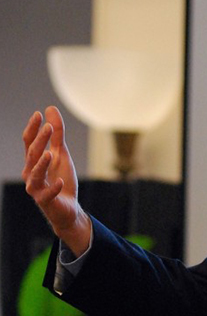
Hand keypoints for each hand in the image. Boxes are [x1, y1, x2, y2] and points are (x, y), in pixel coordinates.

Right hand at [22, 106, 90, 256]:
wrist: (68, 207)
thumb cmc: (61, 179)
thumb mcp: (61, 154)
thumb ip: (57, 134)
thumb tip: (50, 108)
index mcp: (33, 161)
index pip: (29, 142)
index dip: (33, 129)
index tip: (38, 114)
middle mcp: (30, 173)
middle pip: (33, 154)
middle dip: (40, 140)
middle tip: (49, 127)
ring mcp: (36, 188)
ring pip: (34, 174)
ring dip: (41, 164)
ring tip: (50, 153)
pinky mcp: (45, 201)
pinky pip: (47, 194)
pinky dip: (53, 188)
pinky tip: (59, 182)